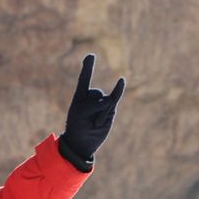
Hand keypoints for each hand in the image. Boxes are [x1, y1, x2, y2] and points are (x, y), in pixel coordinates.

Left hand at [59, 53, 124, 167]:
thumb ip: (94, 104)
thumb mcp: (79, 113)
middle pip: (95, 95)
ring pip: (105, 103)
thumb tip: (110, 101)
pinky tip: (121, 80)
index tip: (90, 56)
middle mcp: (92, 96)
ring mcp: (102, 102)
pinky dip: (118, 89)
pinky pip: (115, 97)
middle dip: (92, 109)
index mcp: (80, 95)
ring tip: (93, 123)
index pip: (84, 78)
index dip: (88, 67)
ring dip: (99, 116)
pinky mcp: (110, 109)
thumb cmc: (77, 126)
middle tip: (85, 121)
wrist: (83, 142)